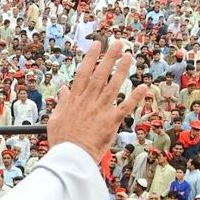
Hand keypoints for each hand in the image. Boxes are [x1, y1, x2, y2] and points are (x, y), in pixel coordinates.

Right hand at [47, 42, 147, 162]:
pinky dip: (135, 97)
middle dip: (109, 57)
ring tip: (129, 56)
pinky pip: (125, 107)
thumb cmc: (62, 141)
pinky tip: (143, 86)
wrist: (71, 157)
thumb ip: (61, 103)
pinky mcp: (111, 121)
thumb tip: (63, 90)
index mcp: (74, 100)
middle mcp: (88, 101)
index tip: (97, 45)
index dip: (90, 57)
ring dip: (122, 70)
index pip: (83, 73)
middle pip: (100, 74)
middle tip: (118, 43)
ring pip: (113, 85)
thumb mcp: (55, 120)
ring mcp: (100, 110)